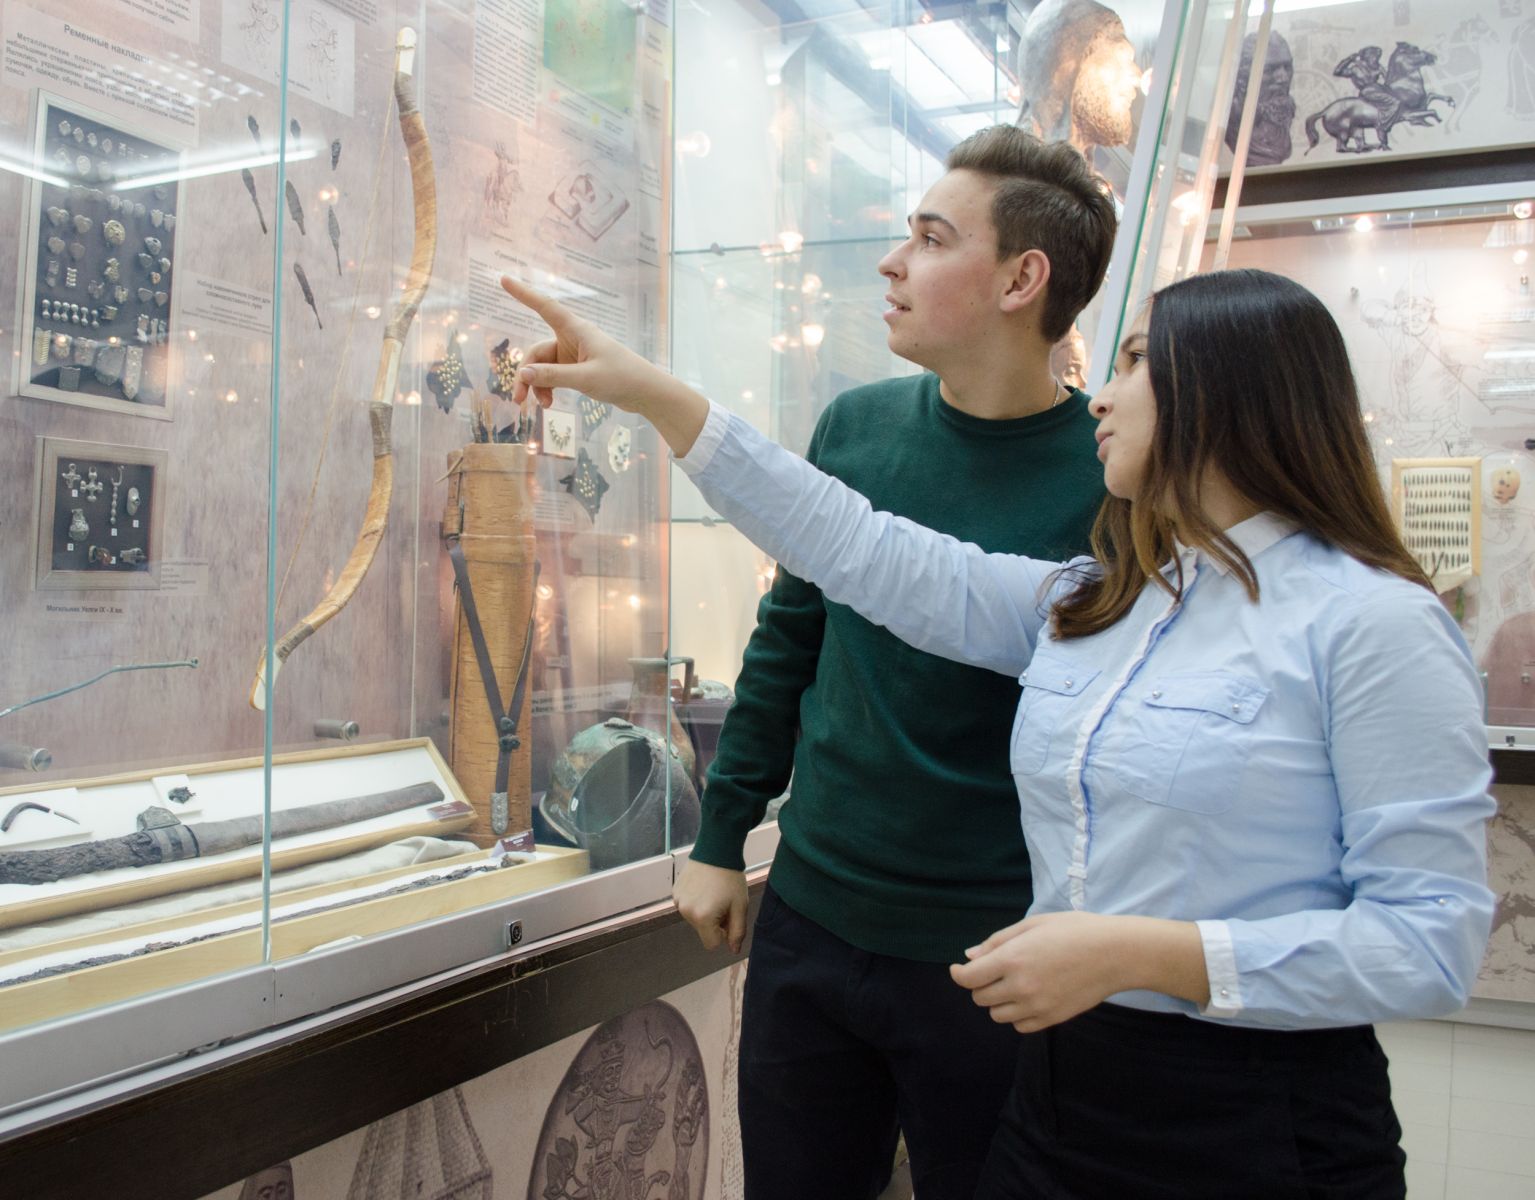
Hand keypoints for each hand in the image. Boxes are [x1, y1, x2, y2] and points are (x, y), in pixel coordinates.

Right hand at [499, 275, 708, 454]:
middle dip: (526, 375)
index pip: (544, 306)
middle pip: (537, 352)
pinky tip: (550, 404)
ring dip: (538, 386)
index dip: (523, 293)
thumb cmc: (621, 378)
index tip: (503, 279)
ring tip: (542, 407)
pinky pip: (553, 376)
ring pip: (543, 367)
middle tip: (518, 400)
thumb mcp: (585, 378)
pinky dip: (548, 389)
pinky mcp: (578, 369)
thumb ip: (553, 376)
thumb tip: (523, 374)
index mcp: (576, 330)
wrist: (646, 392)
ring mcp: (574, 355)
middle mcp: (572, 339)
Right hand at [673, 858, 749, 952]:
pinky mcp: (674, 892)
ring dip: (703, 912)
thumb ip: (737, 932)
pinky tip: (703, 887)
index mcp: (703, 918)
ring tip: (712, 892)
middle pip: (702, 930)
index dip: (722, 934)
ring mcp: (678, 901)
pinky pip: (686, 906)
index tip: (728, 919)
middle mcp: (686, 912)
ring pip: (694, 919)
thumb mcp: (740, 906)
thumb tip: (733, 951)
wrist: (716, 849)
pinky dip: (695, 901)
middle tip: (722, 902)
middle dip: (713, 922)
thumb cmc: (731, 879)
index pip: (711, 944)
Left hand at [950, 911, 1208, 1032]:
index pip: (969, 979)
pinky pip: (1020, 1025)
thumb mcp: (1033, 925)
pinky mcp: (1052, 1019)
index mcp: (1012, 959)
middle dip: (980, 984)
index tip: (959, 969)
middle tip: (993, 971)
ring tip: (1013, 983)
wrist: (1115, 953)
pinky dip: (1017, 1014)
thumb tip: (970, 957)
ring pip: (997, 1015)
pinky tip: (1028, 997)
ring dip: (998, 1001)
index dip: (958, 974)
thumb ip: (998, 942)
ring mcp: (1037, 1006)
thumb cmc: (1074, 930)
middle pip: (980, 998)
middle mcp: (1021, 987)